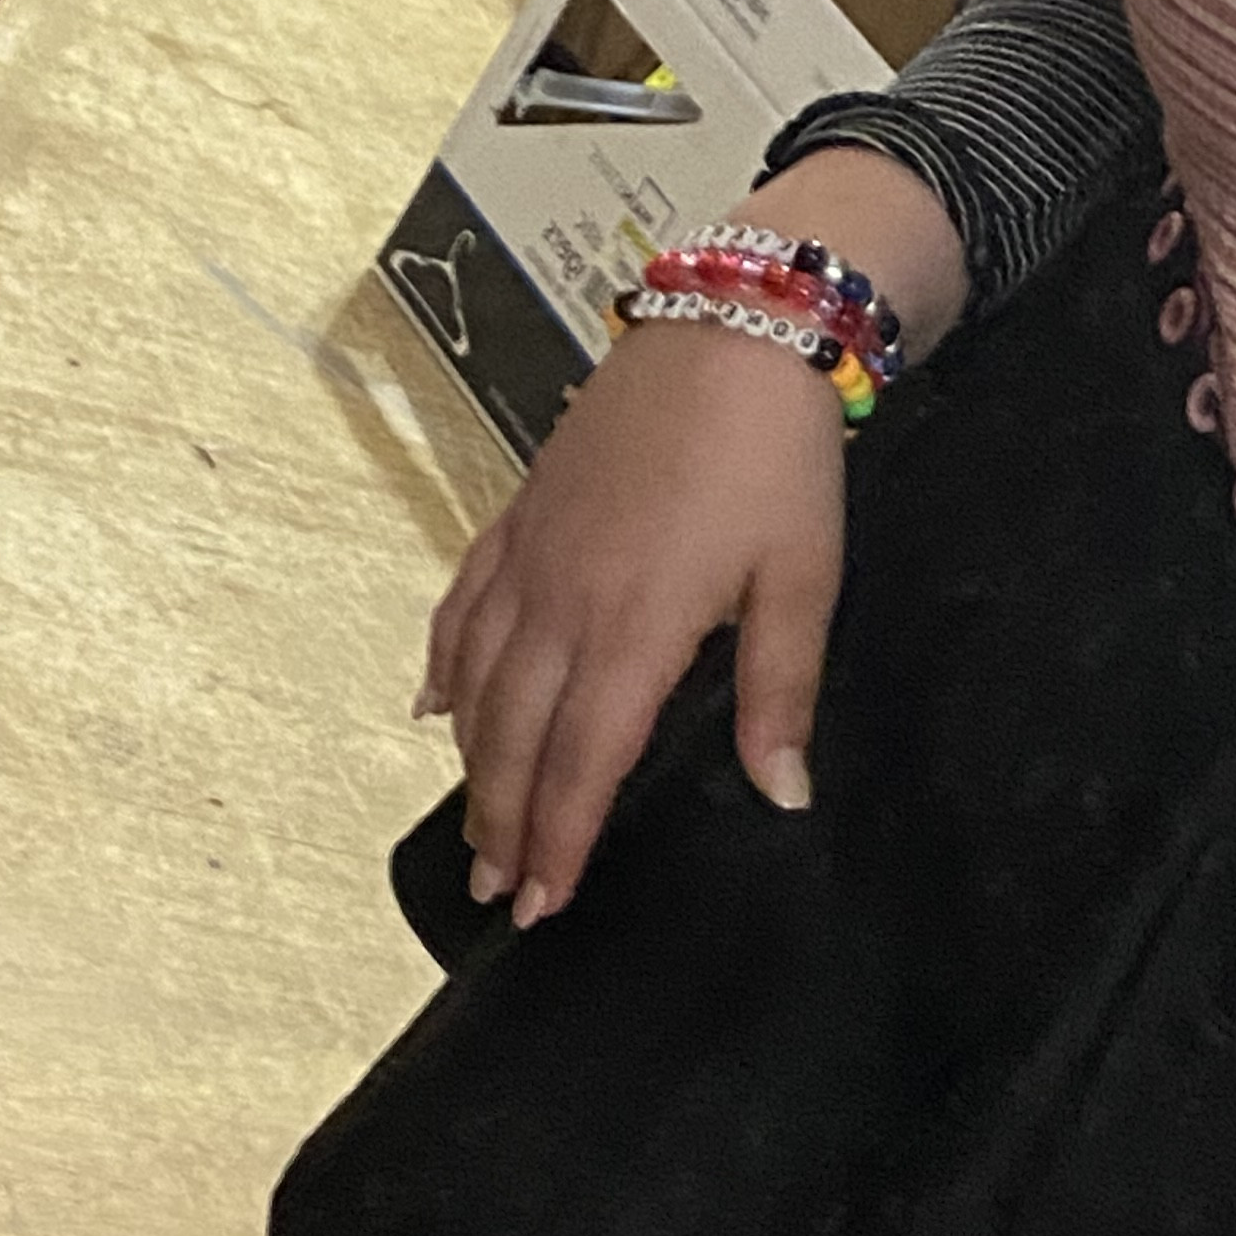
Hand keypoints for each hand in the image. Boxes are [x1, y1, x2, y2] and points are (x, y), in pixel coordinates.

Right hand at [422, 318, 846, 928]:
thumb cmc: (776, 456)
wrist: (731, 329)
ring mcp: (530, 554)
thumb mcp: (802, 580)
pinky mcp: (519, 514)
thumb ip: (782, 694)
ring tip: (474, 826)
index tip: (542, 906)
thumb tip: (782, 794)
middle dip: (502, 822)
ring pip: (476, 681)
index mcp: (634, 627)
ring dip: (470, 762)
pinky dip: (442, 666)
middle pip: (514, 736)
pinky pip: (461, 607)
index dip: (560, 841)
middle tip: (496, 894)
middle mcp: (562, 600)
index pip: (582, 762)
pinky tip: (433, 707)